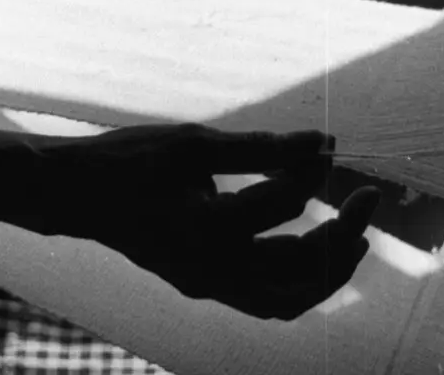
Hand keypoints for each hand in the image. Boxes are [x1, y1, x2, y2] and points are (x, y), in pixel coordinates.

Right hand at [39, 124, 374, 318]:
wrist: (76, 195)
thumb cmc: (129, 159)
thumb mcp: (192, 142)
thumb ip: (259, 147)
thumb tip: (320, 141)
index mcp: (208, 228)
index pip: (285, 201)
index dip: (311, 167)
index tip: (326, 142)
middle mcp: (213, 270)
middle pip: (301, 266)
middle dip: (343, 231)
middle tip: (366, 197)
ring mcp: (208, 286)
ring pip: (289, 300)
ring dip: (327, 271)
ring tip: (352, 238)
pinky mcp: (203, 287)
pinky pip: (265, 303)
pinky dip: (296, 284)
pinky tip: (307, 254)